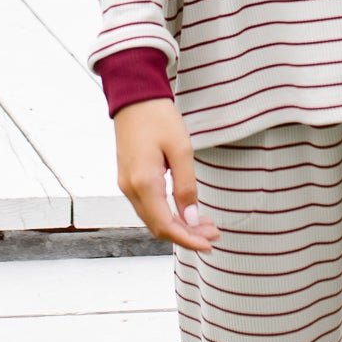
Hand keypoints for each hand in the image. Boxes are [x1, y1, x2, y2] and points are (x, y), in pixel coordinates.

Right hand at [114, 99, 218, 252]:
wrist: (134, 97)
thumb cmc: (158, 118)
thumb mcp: (181, 150)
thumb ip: (186, 187)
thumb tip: (192, 218)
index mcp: (143, 183)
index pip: (165, 226)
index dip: (188, 239)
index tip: (209, 244)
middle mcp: (130, 189)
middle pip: (158, 227)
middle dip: (187, 234)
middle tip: (214, 233)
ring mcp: (127, 185)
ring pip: (153, 218)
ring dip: (179, 225)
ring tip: (205, 224)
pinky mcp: (129, 179)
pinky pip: (149, 206)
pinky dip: (168, 214)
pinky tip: (186, 211)